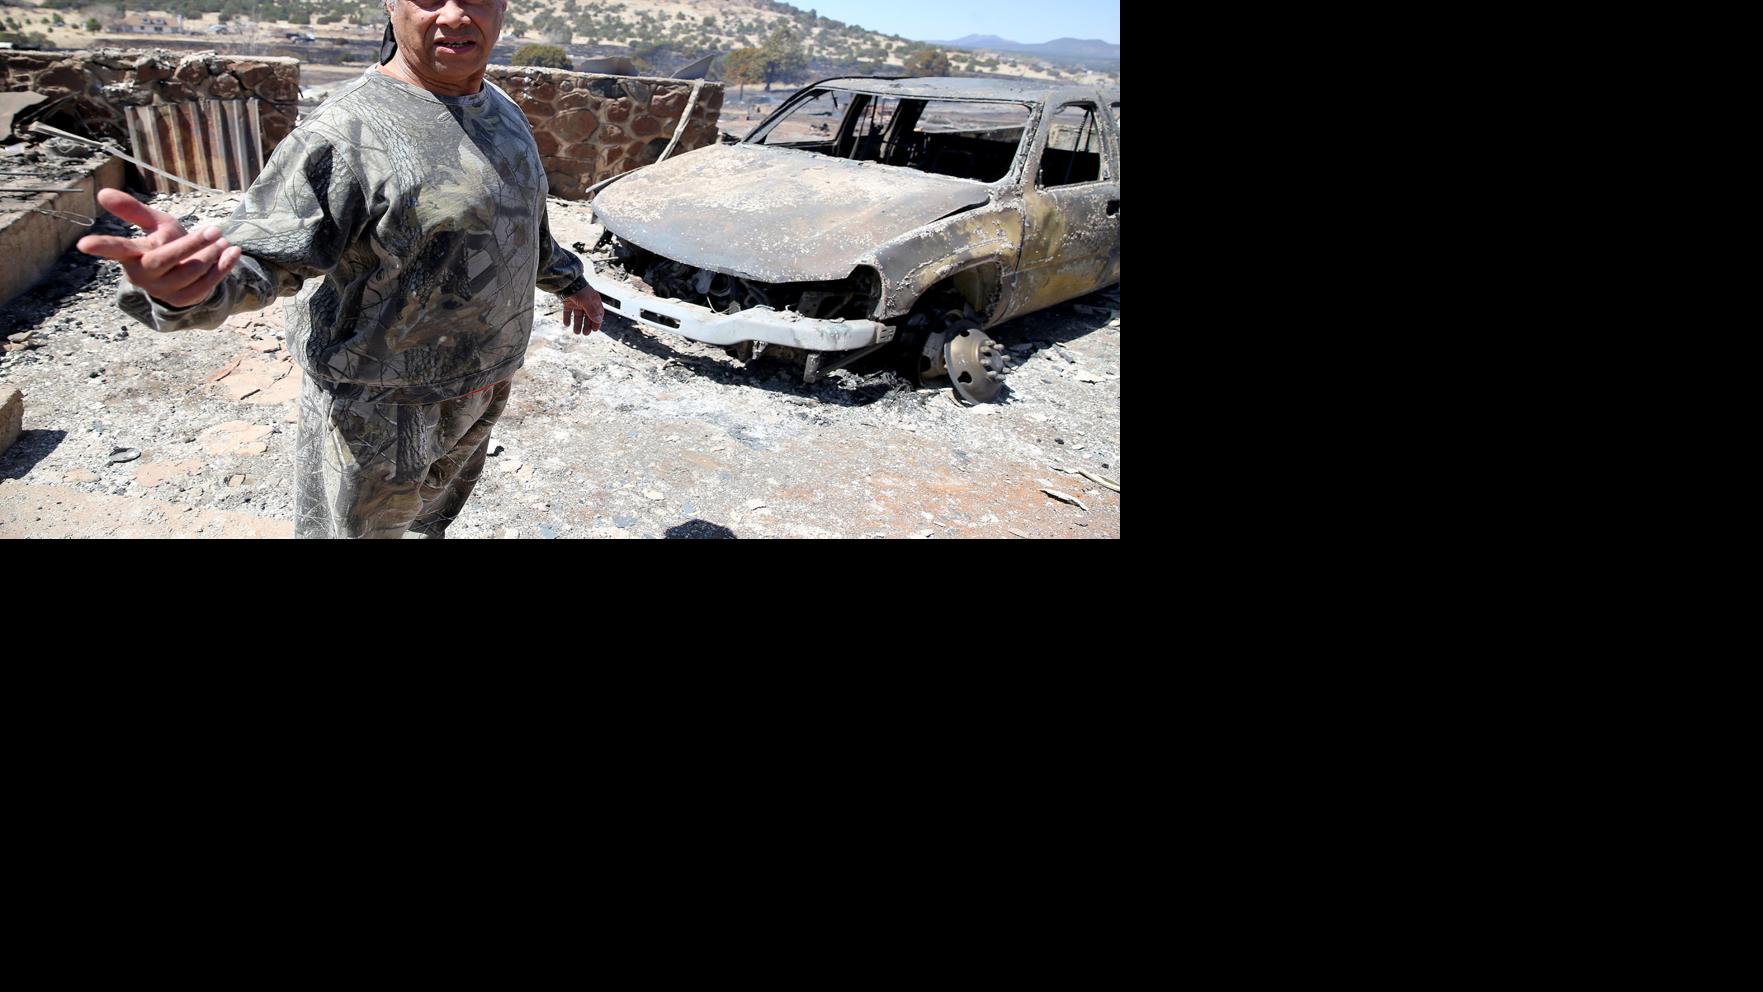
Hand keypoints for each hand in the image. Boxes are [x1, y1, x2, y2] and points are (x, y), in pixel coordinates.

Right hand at [77, 188, 242, 307]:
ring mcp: (164, 290)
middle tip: (214, 230)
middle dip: (190, 244)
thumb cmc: (167, 243)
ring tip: (221, 239)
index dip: (102, 246)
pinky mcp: (185, 300)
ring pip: (189, 272)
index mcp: (132, 254)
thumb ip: (134, 210)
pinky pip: (206, 284)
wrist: (189, 273)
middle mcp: (144, 275)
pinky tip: (232, 252)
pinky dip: (223, 266)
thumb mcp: (155, 225)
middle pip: (163, 259)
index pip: (115, 248)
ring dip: (209, 254)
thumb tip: (102, 192)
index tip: (84, 244)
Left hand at [560, 285, 603, 335]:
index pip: (598, 313)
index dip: (597, 322)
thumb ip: (592, 311)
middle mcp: (586, 302)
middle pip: (588, 316)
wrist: (565, 282)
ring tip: (576, 332)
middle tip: (585, 333)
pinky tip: (567, 324)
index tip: (595, 330)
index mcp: (593, 300)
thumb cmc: (578, 289)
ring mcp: (576, 302)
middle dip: (587, 325)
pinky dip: (567, 318)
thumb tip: (599, 320)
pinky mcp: (568, 302)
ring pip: (578, 315)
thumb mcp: (586, 302)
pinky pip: (568, 312)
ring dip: (577, 324)